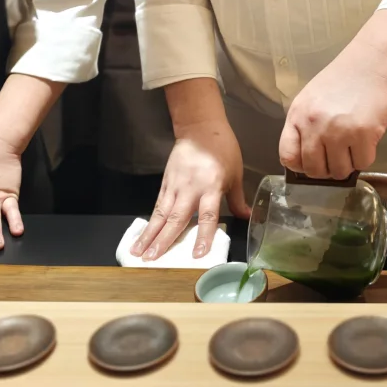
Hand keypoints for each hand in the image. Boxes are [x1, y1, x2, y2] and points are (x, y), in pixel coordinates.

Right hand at [132, 122, 247, 262]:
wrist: (200, 126)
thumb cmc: (223, 149)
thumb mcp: (235, 173)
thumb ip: (237, 199)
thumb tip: (247, 218)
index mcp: (211, 186)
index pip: (207, 215)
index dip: (203, 235)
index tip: (198, 254)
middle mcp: (190, 188)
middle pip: (176, 218)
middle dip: (163, 240)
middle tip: (152, 260)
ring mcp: (174, 185)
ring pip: (160, 213)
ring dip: (149, 234)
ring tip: (138, 252)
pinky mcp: (165, 182)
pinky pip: (157, 205)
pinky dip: (149, 221)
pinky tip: (142, 235)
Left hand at [279, 50, 386, 178]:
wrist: (368, 63)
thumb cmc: (340, 81)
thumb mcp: (310, 100)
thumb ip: (304, 127)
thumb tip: (307, 160)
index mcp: (298, 115)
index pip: (288, 157)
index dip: (301, 166)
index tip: (311, 163)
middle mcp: (315, 124)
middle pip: (315, 170)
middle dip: (327, 169)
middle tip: (337, 156)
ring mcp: (339, 130)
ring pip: (340, 171)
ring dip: (348, 164)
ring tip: (353, 145)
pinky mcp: (364, 133)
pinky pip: (363, 163)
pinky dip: (366, 156)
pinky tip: (366, 140)